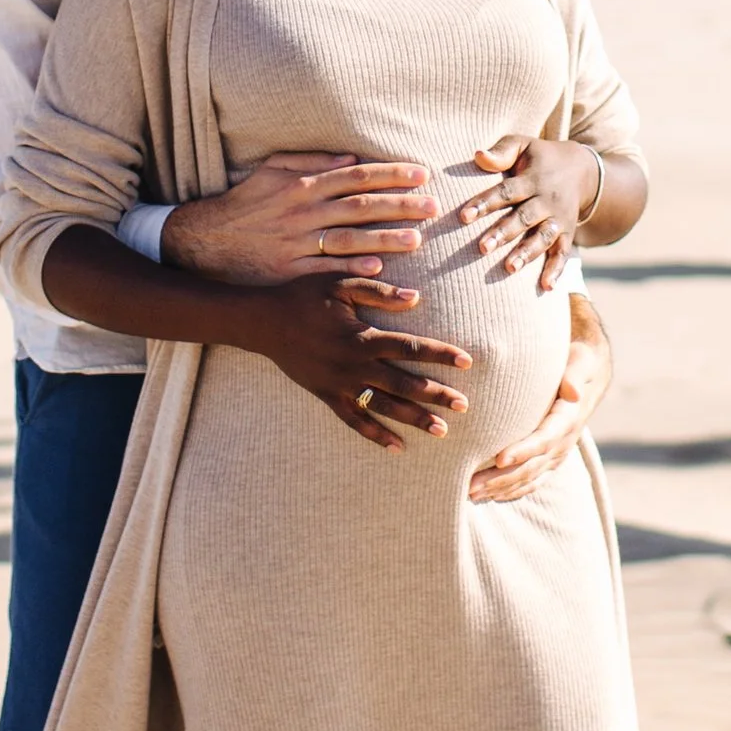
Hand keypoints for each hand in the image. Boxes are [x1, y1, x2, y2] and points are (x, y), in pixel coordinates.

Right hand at [162, 150, 437, 285]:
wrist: (206, 241)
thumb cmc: (244, 203)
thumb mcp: (271, 170)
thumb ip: (310, 160)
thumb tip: (350, 157)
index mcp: (303, 185)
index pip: (356, 176)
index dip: (390, 174)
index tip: (421, 175)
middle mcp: (304, 211)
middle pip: (360, 206)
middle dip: (399, 205)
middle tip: (432, 206)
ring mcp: (297, 243)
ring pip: (349, 239)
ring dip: (384, 239)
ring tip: (416, 239)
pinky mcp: (290, 271)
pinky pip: (326, 270)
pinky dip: (351, 270)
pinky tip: (378, 270)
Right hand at [253, 269, 473, 451]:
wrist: (263, 322)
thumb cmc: (303, 296)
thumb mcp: (340, 284)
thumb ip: (379, 291)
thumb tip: (415, 298)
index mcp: (362, 336)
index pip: (411, 347)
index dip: (440, 354)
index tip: (467, 362)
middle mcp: (354, 365)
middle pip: (404, 383)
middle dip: (436, 395)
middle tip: (464, 405)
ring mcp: (340, 384)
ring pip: (384, 407)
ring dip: (413, 419)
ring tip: (441, 430)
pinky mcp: (326, 396)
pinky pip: (354, 420)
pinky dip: (376, 435)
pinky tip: (397, 446)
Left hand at [460, 136, 596, 286]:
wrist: (582, 170)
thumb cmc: (540, 158)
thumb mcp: (524, 145)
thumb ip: (501, 151)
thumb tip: (477, 155)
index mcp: (533, 178)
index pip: (506, 191)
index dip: (485, 203)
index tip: (463, 216)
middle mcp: (547, 200)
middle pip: (524, 217)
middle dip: (503, 233)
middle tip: (481, 248)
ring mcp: (559, 219)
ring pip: (543, 237)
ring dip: (527, 253)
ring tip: (509, 268)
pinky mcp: (568, 234)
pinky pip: (563, 253)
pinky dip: (556, 270)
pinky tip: (546, 288)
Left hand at [469, 292, 611, 504]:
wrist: (591, 372)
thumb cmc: (578, 360)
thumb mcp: (581, 361)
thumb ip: (574, 375)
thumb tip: (572, 392)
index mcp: (568, 418)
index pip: (545, 438)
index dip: (523, 450)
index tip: (499, 458)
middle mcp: (564, 441)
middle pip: (532, 466)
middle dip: (501, 478)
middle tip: (470, 486)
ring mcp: (558, 452)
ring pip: (529, 477)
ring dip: (501, 488)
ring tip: (470, 495)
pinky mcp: (551, 456)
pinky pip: (533, 479)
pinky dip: (512, 490)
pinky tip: (490, 497)